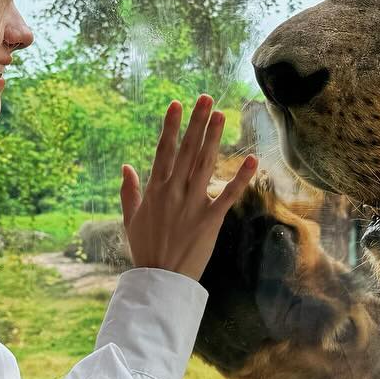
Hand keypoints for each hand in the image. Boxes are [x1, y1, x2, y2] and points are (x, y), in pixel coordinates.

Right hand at [120, 96, 258, 282]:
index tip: (176, 104)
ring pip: (205, 165)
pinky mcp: (210, 220)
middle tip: (205, 98)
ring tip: (222, 115)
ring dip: (214, 139)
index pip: (164, 150)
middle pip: (186, 150)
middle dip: (196, 123)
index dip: (170, 126)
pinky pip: (227, 196)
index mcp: (155, 190)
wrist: (159, 280)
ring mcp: (192, 205)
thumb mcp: (131, 218)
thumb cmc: (145, 249)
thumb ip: (129, 191)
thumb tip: (126, 167)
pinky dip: (241, 178)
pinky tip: (253, 161)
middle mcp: (174, 192)